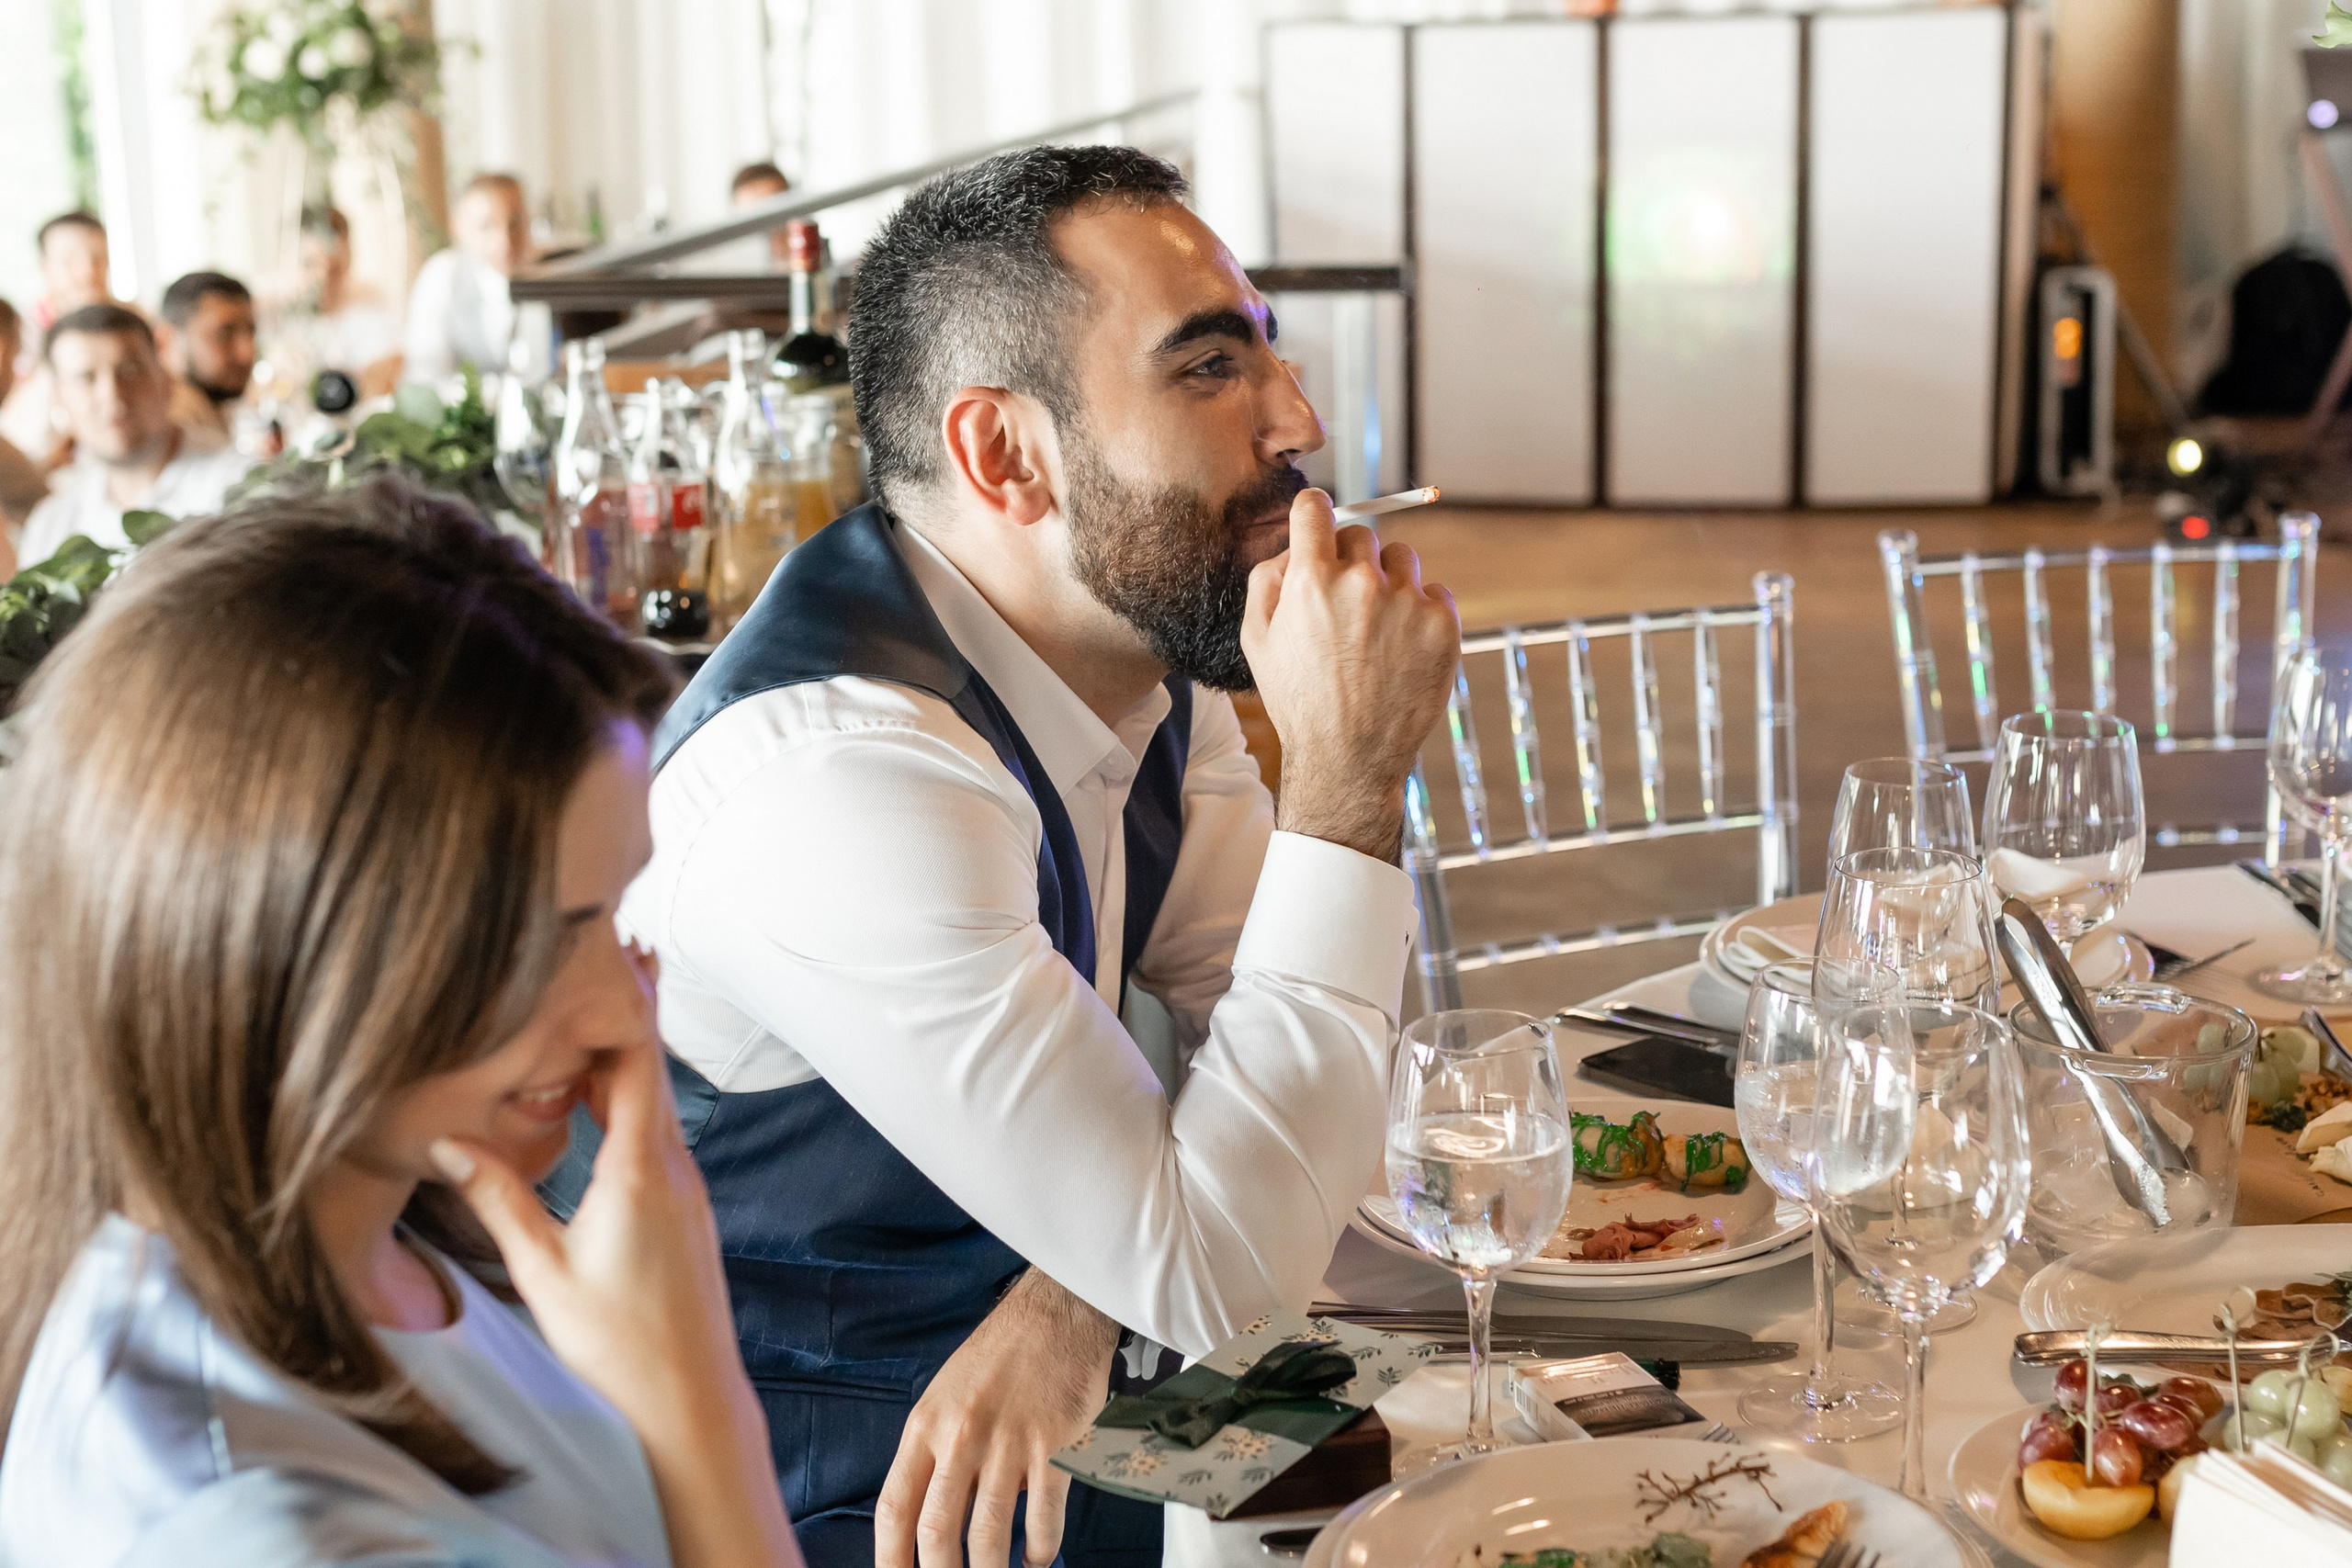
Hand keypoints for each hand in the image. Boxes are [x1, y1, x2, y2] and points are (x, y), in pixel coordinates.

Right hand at [431, 944, 799, 1567]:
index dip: (629, 1001)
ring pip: (650, 1102)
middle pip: (647, 1069)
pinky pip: (653, 1133)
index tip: (617, 945)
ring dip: (620, 1056)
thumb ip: (498, 1198)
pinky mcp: (680, 1210)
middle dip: (621, 1012)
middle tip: (600, 948)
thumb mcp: (543, 1271)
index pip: (639, 1061)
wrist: (689, 1402)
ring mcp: (684, 1188)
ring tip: (589, 1004)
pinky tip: (595, 1092)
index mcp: (642, 1171)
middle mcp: (673, 1168)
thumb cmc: (617, 1345)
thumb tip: (447, 1140)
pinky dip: (625, 1099)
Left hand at [876, 1269, 1118, 1567]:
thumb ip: (935, 1454)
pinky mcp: (1054, 1446)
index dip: (889, 1559)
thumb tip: (934, 1521)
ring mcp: (1008, 1443)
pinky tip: (1037, 1558)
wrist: (1056, 1315)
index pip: (894, 1508)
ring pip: (989, 1534)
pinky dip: (1040, 1550)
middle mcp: (961, 1437)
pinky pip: (1043, 1518)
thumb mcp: (945, 1397)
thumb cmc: (998, 1358)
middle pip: (937, 1532)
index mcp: (925, 1426)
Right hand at [1241, 487, 1458, 859]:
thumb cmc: (1298, 700)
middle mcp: (1361, 581)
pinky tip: (1403, 650)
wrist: (1349, 758)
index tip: (1318, 527)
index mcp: (1311, 579)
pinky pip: (1435, 594)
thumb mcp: (1257, 641)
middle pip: (1361, 535)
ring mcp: (1406, 601)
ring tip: (1377, 633)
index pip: (1315, 507)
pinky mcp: (1443, 624)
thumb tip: (1291, 544)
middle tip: (1346, 609)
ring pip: (1402, 560)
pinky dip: (1422, 614)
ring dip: (1390, 583)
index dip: (1314, 515)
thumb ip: (1267, 579)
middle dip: (1352, 562)